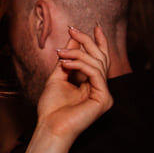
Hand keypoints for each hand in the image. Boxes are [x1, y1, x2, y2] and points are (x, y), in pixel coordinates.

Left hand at [33, 24, 112, 141]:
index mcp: (92, 84)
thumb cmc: (51, 107)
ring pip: (98, 63)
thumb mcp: (58, 76)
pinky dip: (80, 65)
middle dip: (87, 41)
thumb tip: (73, 40)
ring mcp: (104, 94)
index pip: (99, 59)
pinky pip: (96, 74)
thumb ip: (67, 59)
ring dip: (77, 54)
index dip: (99, 42)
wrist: (49, 127)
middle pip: (101, 57)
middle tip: (72, 30)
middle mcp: (101, 88)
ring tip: (61, 54)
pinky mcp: (104, 99)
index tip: (94, 25)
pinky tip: (66, 64)